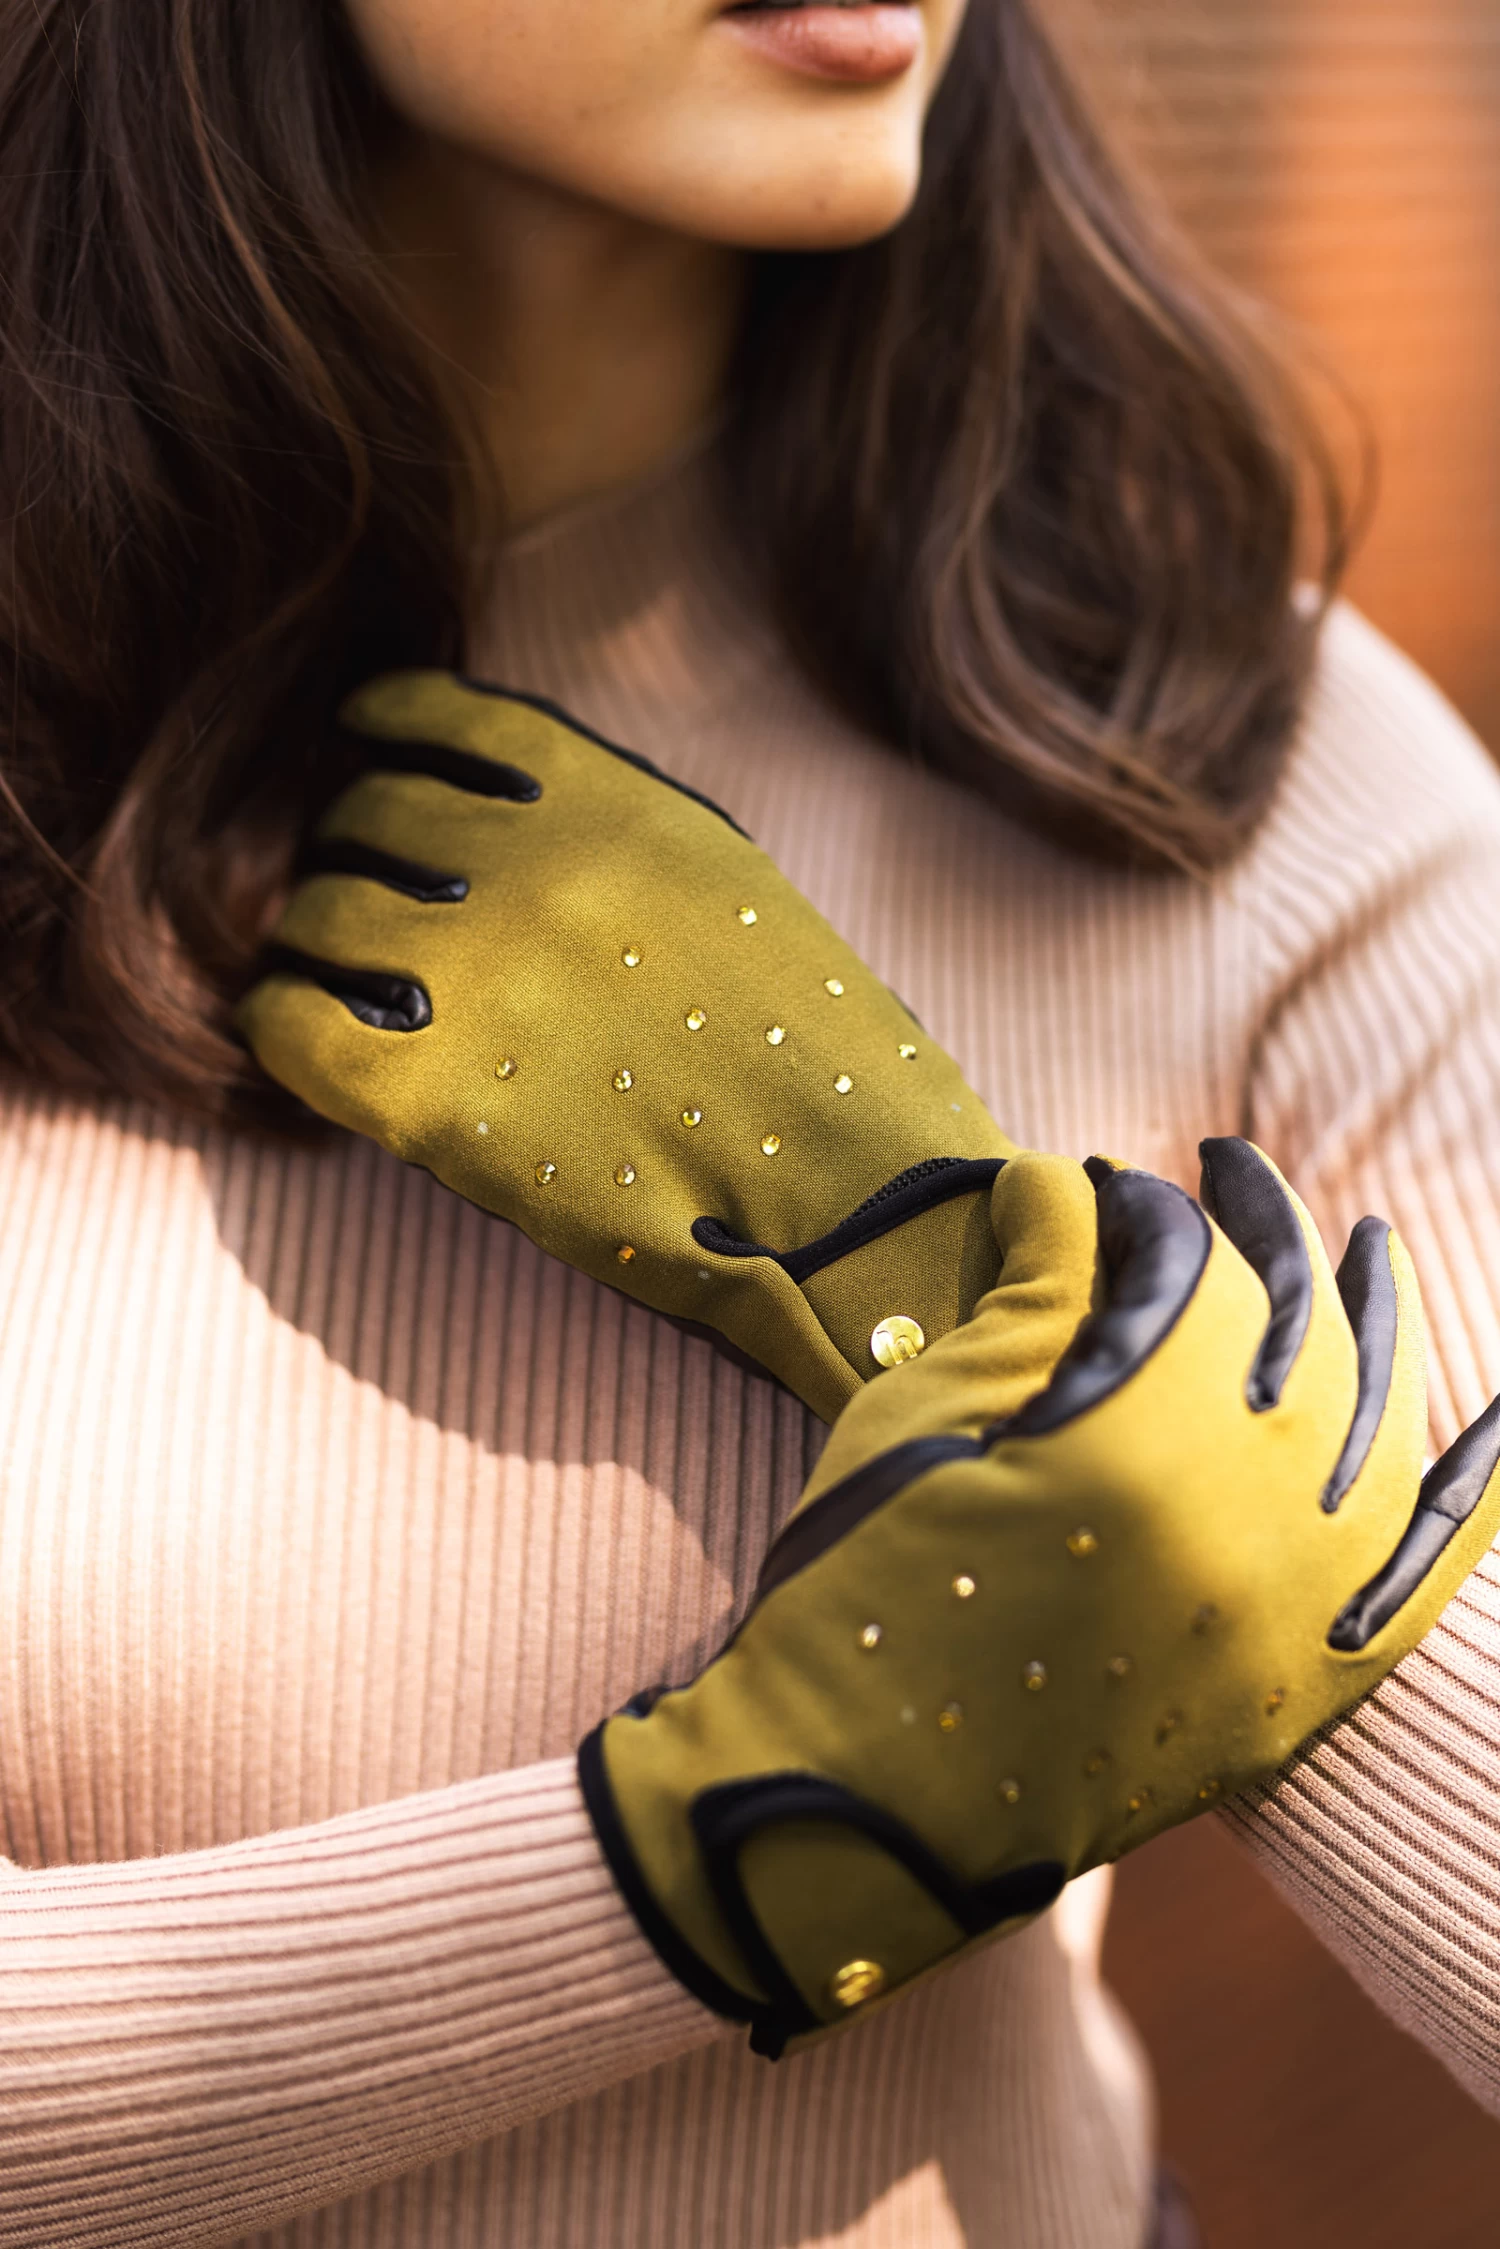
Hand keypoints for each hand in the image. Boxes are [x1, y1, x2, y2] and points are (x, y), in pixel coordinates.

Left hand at [240, 674, 1012, 1420]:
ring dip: (310, 937)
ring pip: (317, 915)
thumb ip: (625, 851)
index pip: (450, 718)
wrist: (862, 1212)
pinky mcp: (438, 1105)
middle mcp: (537, 870)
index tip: (363, 739)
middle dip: (351, 849)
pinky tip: (293, 1033)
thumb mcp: (741, 898)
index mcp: (623, 808)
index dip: (387, 726)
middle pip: (368, 818)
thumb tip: (511, 849)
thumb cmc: (829, 1074)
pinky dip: (279, 1023)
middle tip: (352, 892)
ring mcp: (479, 983)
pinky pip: (294, 1031)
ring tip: (316, 969)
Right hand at [579, 1140, 1499, 2056]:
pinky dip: (1476, 1489)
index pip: (1190, 1271)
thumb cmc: (866, 1580)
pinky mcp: (1304, 1694)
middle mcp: (1253, 1527)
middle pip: (1301, 1329)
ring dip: (1383, 1323)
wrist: (862, 1797)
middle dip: (1265, 1230)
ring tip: (1369, 1249)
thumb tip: (1074, 1181)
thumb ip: (1032, 1281)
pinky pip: (1430, 1577)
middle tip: (1224, 1171)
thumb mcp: (928, 1407)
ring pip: (1387, 1429)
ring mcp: (1296, 1619)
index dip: (1144, 1207)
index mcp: (1144, 1442)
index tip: (1096, 1184)